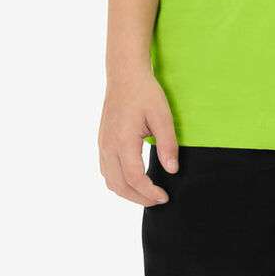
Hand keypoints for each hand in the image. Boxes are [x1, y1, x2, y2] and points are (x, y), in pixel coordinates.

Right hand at [98, 67, 179, 205]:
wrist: (125, 75)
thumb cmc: (145, 93)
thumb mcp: (162, 115)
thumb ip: (167, 144)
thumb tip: (172, 170)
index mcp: (123, 141)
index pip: (135, 178)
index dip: (149, 192)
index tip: (164, 197)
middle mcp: (108, 146)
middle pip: (119, 186)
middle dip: (139, 198)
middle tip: (158, 199)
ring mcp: (103, 144)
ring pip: (110, 181)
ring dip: (127, 192)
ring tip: (147, 193)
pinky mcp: (102, 141)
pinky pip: (106, 170)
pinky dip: (119, 182)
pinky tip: (133, 179)